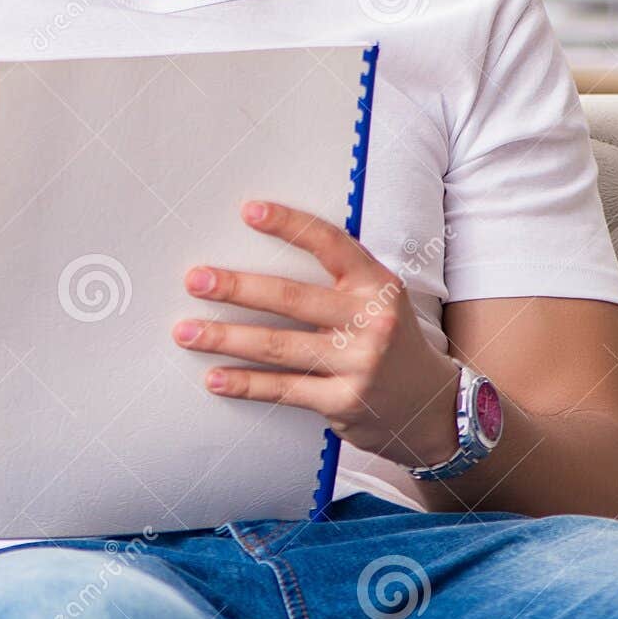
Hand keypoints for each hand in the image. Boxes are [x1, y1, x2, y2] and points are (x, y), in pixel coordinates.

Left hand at [172, 198, 461, 471]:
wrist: (432, 407)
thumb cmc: (389, 341)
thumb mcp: (380, 299)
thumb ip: (339, 278)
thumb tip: (265, 252)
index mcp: (377, 284)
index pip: (330, 244)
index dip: (289, 225)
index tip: (248, 211)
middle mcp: (370, 321)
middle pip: (291, 298)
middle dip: (237, 288)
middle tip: (196, 280)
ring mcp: (358, 364)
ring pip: (279, 347)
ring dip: (225, 338)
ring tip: (186, 332)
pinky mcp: (343, 402)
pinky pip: (283, 389)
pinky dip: (245, 384)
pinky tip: (214, 377)